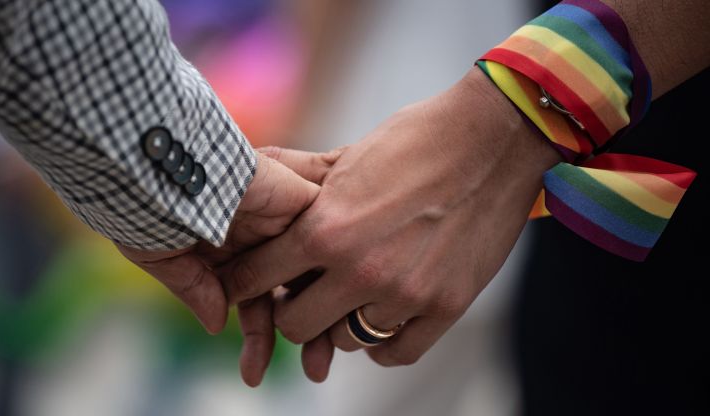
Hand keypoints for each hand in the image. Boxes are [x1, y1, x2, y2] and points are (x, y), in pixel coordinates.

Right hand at [116, 149, 340, 385]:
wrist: (167, 166)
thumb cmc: (153, 208)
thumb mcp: (166, 257)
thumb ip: (195, 289)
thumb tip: (217, 324)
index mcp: (226, 247)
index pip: (255, 298)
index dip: (258, 336)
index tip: (253, 375)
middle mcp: (260, 235)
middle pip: (292, 290)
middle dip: (304, 334)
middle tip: (313, 372)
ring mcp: (284, 219)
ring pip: (315, 273)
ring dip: (323, 315)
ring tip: (322, 362)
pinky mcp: (305, 200)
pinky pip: (332, 238)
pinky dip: (337, 275)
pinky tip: (342, 314)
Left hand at [220, 67, 560, 372]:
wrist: (494, 138)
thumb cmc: (416, 138)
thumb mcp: (348, 157)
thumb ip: (301, 184)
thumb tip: (255, 174)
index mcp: (326, 229)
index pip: (257, 277)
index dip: (243, 280)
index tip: (248, 281)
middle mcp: (360, 270)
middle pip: (295, 325)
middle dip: (291, 308)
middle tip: (302, 292)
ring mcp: (405, 294)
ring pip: (344, 341)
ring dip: (340, 321)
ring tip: (349, 295)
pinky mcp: (445, 307)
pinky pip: (395, 352)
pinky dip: (381, 343)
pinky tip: (379, 320)